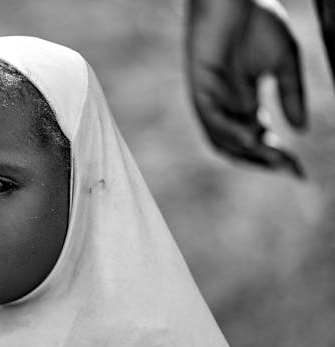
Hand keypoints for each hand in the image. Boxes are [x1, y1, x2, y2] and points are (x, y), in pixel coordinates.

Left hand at [186, 0, 306, 177]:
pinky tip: (251, 137)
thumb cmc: (257, 23)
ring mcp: (211, 99)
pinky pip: (211, 120)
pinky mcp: (199, 89)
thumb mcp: (284, 63)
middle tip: (288, 169)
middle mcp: (225, 105)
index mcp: (244, 102)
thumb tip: (300, 130)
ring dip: (247, 152)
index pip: (259, 139)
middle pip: (240, 147)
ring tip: (273, 157)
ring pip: (222, 140)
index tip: (299, 171)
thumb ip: (291, 95)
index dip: (277, 157)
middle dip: (264, 161)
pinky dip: (229, 132)